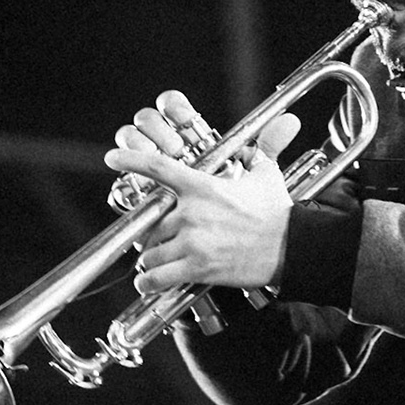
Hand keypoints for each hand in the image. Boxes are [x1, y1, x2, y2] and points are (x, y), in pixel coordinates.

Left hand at [104, 90, 302, 292]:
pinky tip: (148, 282)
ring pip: (151, 252)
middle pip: (151, 224)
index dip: (131, 160)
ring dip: (152, 259)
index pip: (159, 168)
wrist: (292, 247)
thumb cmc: (278, 212)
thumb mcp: (267, 174)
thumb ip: (264, 149)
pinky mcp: (197, 267)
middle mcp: (192, 213)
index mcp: (203, 187)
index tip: (112, 159)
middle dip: (153, 234)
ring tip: (160, 262)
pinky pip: (157, 277)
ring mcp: (193, 241)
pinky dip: (149, 282)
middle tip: (162, 240)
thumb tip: (286, 122)